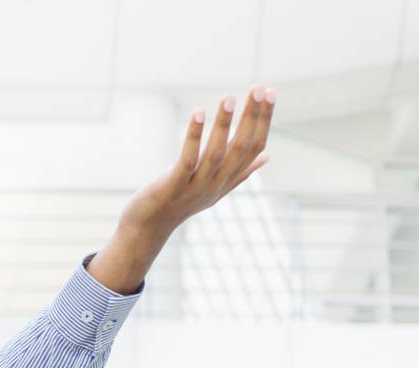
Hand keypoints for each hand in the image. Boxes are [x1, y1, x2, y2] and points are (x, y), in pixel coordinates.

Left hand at [122, 84, 274, 236]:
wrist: (148, 227)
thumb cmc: (181, 202)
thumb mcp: (216, 188)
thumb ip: (241, 172)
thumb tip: (267, 156)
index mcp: (228, 180)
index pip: (255, 148)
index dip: (264, 121)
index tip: (270, 93)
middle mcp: (216, 184)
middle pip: (241, 149)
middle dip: (251, 117)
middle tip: (258, 88)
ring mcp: (195, 187)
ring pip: (216, 154)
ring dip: (223, 125)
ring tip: (229, 97)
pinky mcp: (173, 186)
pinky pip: (187, 160)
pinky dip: (194, 137)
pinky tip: (199, 113)